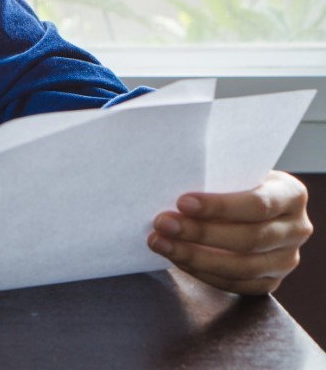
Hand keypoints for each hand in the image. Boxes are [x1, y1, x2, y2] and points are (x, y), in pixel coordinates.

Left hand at [148, 170, 312, 294]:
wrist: (245, 207)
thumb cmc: (233, 184)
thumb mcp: (233, 173)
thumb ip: (216, 179)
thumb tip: (171, 187)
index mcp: (291, 195)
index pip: (258, 204)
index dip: (219, 206)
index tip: (182, 202)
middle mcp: (296, 229)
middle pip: (249, 239)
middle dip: (200, 233)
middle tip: (163, 224)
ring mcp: (286, 259)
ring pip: (242, 267)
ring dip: (195, 257)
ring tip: (160, 243)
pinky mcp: (270, 281)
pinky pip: (235, 284)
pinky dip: (202, 273)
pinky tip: (177, 259)